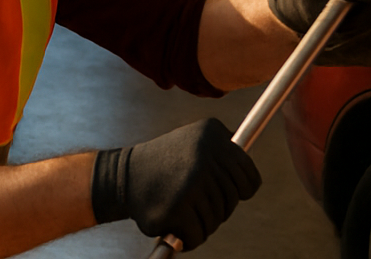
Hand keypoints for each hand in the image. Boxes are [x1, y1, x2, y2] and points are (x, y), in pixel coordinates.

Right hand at [91, 117, 260, 249]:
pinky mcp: (177, 209)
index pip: (250, 178)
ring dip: (200, 220)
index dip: (240, 189)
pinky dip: (188, 236)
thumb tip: (247, 150)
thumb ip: (223, 144)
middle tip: (190, 194)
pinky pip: (198, 235)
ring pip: (215, 220)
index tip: (223, 188)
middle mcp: (203, 155)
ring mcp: (191, 182)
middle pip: (232, 201)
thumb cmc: (163, 161)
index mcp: (212, 135)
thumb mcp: (194, 138)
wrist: (121, 177)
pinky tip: (172, 221)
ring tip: (177, 203)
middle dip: (216, 205)